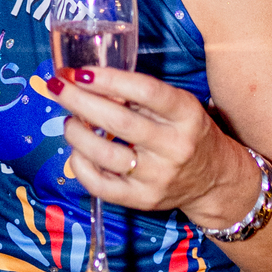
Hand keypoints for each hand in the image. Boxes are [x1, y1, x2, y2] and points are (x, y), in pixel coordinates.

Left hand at [47, 67, 261, 231]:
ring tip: (69, 120)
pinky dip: (80, 165)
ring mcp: (158, 177)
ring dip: (76, 133)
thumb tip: (90, 81)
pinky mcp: (142, 200)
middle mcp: (174, 147)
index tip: (80, 71)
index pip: (146, 91)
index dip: (109, 80)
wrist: (214, 180)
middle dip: (80, 101)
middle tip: (58, 86)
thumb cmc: (187, 132)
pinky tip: (77, 150)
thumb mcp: (178, 106)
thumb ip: (141, 94)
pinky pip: (100, 184)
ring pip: (105, 154)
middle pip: (119, 121)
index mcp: (186, 114)